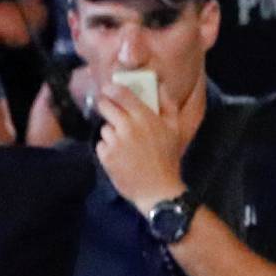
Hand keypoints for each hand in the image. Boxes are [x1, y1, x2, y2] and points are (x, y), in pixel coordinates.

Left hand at [95, 75, 186, 213]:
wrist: (157, 189)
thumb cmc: (167, 158)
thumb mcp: (174, 128)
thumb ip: (168, 104)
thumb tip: (160, 85)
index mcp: (145, 117)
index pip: (121, 94)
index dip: (111, 88)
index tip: (108, 88)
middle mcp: (128, 126)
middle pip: (105, 106)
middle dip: (106, 106)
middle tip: (110, 111)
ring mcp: (115, 142)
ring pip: (104, 127)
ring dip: (110, 132)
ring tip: (124, 143)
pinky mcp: (107, 157)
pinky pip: (101, 145)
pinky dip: (107, 148)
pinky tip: (120, 156)